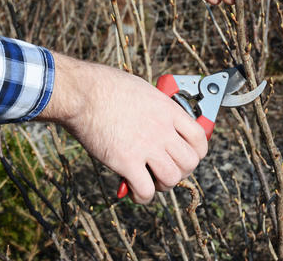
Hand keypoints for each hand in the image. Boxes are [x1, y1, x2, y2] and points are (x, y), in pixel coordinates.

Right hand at [38, 53, 207, 203]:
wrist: (82, 92)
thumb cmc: (104, 86)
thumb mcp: (141, 90)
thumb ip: (154, 109)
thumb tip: (153, 122)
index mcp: (168, 110)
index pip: (200, 138)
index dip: (196, 152)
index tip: (187, 156)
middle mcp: (162, 129)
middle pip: (189, 162)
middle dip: (180, 171)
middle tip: (165, 170)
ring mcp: (146, 146)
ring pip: (172, 179)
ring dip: (162, 185)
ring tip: (149, 180)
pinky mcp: (126, 161)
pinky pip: (146, 191)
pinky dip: (142, 196)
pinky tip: (133, 190)